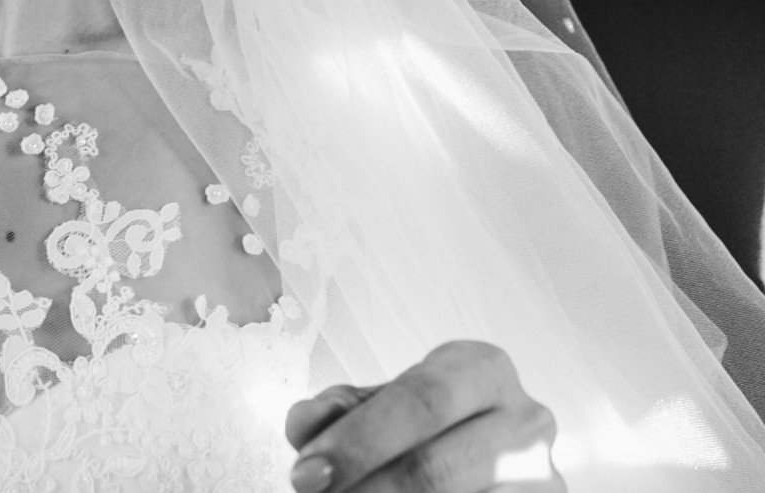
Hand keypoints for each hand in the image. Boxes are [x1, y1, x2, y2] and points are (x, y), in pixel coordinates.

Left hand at [284, 341, 560, 491]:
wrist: (476, 457)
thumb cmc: (419, 428)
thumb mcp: (376, 406)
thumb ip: (335, 409)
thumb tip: (305, 424)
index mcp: (482, 369)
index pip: (419, 401)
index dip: (359, 440)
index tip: (306, 472)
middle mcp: (526, 421)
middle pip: (434, 467)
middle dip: (364, 490)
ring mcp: (545, 477)